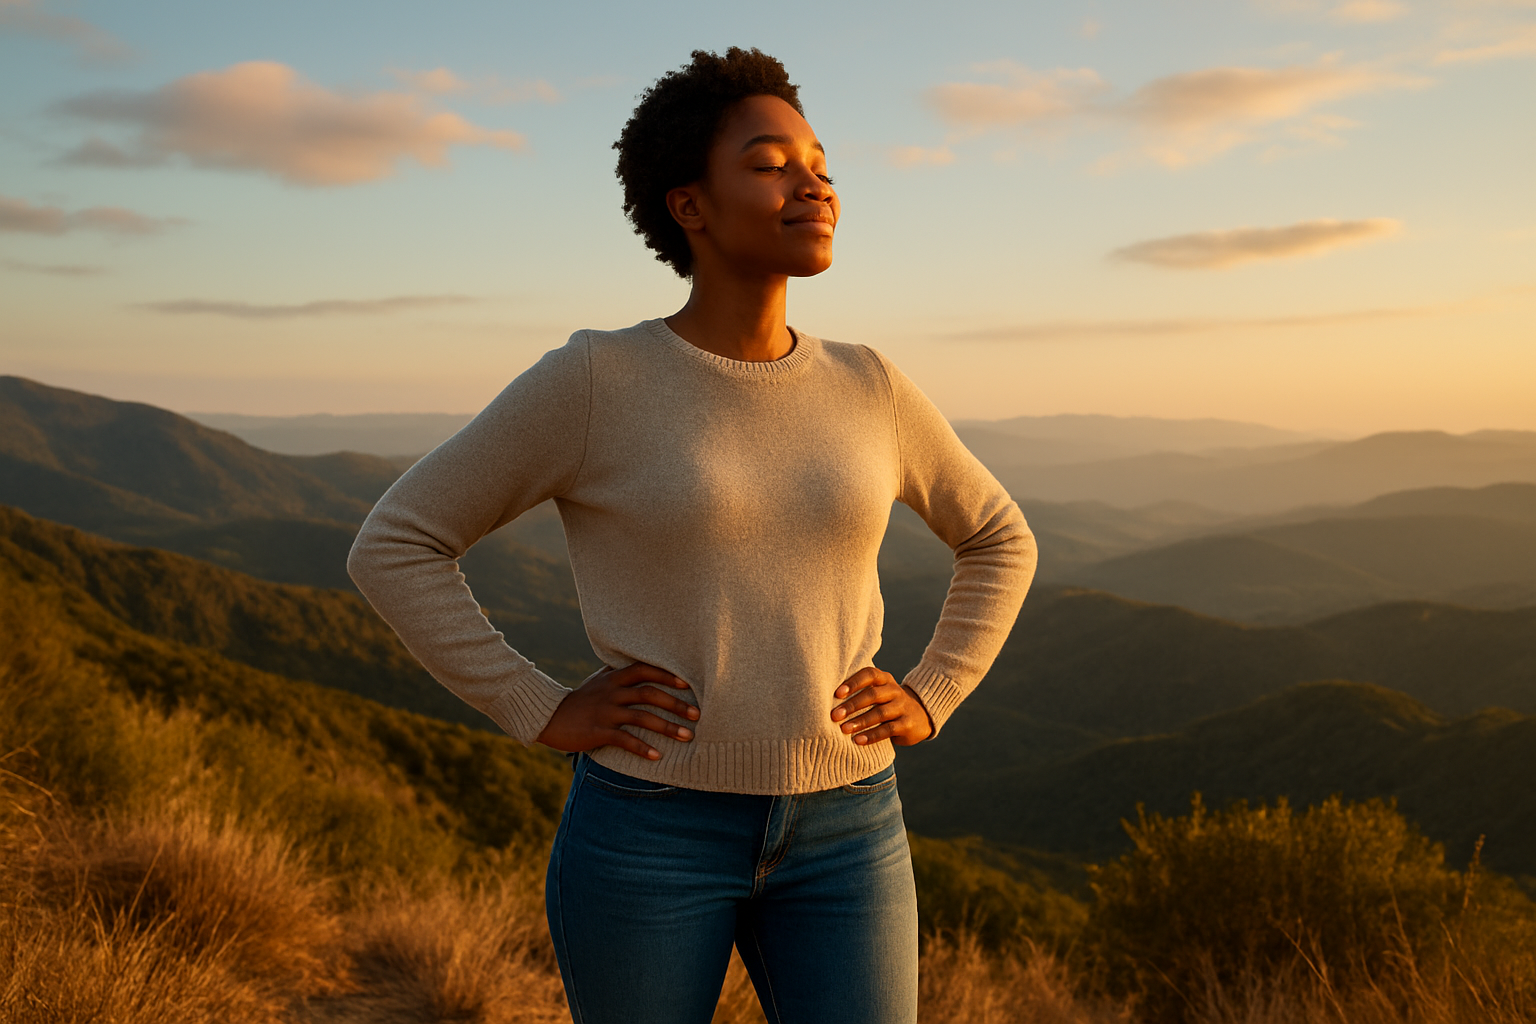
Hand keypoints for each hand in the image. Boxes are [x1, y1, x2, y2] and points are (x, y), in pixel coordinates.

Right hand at [537, 662, 699, 760]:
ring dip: (667, 727)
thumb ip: (618, 672)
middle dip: (675, 704)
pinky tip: (657, 756)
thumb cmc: (579, 700)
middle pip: (648, 693)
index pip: (644, 670)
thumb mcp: (598, 681)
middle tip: (697, 714)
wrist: (549, 717)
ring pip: (641, 717)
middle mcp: (612, 692)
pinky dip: (642, 748)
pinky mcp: (597, 732)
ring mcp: (605, 712)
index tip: (688, 684)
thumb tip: (639, 663)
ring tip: (688, 737)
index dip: (667, 676)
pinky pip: (624, 739)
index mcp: (614, 678)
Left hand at [830, 667, 933, 746]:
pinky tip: (858, 740)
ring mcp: (902, 707)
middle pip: (873, 695)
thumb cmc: (888, 703)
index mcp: (885, 679)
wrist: (921, 716)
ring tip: (844, 729)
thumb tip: (826, 699)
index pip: (869, 674)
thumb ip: (861, 691)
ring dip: (860, 721)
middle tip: (834, 715)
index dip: (853, 682)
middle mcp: (895, 691)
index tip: (837, 693)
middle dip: (852, 705)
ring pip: (880, 713)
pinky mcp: (907, 724)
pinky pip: (888, 729)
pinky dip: (872, 735)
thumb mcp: (879, 692)